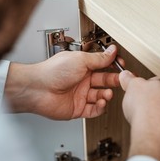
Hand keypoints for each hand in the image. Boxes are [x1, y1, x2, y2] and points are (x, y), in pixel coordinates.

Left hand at [4, 45, 121, 118]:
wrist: (38, 89)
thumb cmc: (52, 71)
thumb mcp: (80, 59)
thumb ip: (99, 58)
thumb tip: (112, 51)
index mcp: (83, 66)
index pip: (103, 65)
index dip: (113, 65)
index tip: (121, 65)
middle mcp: (82, 80)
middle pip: (104, 81)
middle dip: (114, 81)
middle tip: (121, 81)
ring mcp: (80, 95)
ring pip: (100, 96)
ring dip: (107, 95)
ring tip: (107, 94)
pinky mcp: (78, 108)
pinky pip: (94, 110)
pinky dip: (100, 107)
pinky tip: (101, 102)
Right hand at [119, 71, 159, 160]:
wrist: (152, 138)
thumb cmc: (146, 112)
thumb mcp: (133, 87)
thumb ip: (130, 79)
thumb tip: (126, 76)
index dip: (147, 88)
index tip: (140, 93)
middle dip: (157, 104)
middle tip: (144, 108)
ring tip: (149, 122)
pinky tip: (156, 133)